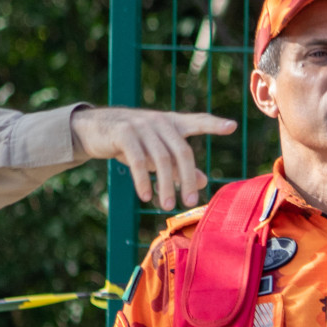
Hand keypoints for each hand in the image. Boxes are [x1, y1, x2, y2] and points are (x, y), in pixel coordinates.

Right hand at [71, 107, 236, 210]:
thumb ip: (181, 165)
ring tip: (167, 205)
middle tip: (190, 202)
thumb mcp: (157, 152)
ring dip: (166, 185)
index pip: (198, 121)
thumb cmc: (133, 142)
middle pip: (182, 152)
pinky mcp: (123, 133)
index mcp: (172, 123)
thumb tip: (205, 181)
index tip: (232, 127)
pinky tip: (146, 196)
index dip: (214, 124)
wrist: (94, 128)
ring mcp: (141, 125)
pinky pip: (138, 160)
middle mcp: (160, 121)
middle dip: (187, 179)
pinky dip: (143, 180)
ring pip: (161, 159)